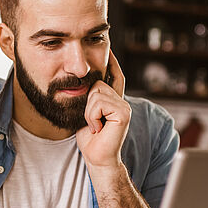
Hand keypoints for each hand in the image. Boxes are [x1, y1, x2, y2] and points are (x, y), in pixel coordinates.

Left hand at [76, 51, 129, 170]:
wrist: (97, 158)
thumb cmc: (90, 139)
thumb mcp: (86, 113)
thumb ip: (90, 99)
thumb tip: (83, 82)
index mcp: (114, 100)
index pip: (114, 76)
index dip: (112, 62)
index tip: (109, 49)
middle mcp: (122, 101)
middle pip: (97, 83)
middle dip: (87, 103)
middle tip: (92, 122)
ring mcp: (124, 106)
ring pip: (96, 93)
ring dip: (89, 112)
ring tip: (95, 126)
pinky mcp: (123, 113)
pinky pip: (99, 103)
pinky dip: (92, 116)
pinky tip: (98, 128)